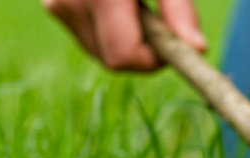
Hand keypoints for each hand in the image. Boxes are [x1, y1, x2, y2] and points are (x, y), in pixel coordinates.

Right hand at [43, 0, 206, 70]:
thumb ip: (179, 9)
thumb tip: (196, 49)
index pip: (123, 57)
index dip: (152, 60)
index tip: (173, 44)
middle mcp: (70, 0)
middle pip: (110, 59)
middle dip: (141, 50)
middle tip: (159, 20)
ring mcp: (56, 2)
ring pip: (97, 49)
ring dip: (124, 38)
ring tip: (136, 2)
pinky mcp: (53, 2)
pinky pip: (85, 33)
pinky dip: (106, 27)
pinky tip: (117, 1)